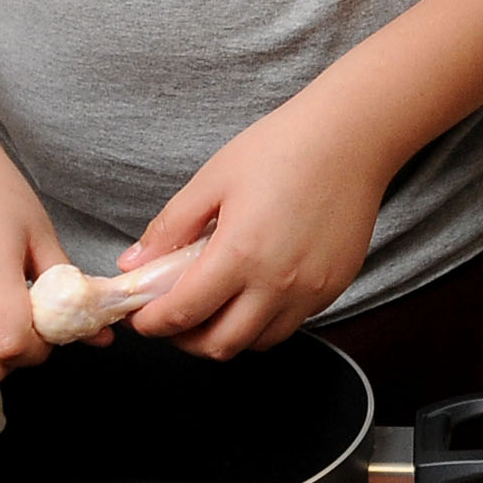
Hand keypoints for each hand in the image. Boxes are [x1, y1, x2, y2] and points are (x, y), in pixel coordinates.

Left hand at [124, 93, 391, 357]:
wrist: (350, 137)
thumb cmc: (281, 148)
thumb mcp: (213, 180)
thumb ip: (170, 228)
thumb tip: (132, 265)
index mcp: (240, 253)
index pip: (184, 313)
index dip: (152, 323)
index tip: (139, 318)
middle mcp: (277, 283)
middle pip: (220, 345)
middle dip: (185, 340)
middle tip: (170, 317)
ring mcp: (310, 291)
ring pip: (258, 342)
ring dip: (226, 334)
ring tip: (211, 307)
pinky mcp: (333, 288)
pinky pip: (290, 323)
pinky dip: (262, 321)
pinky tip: (251, 291)